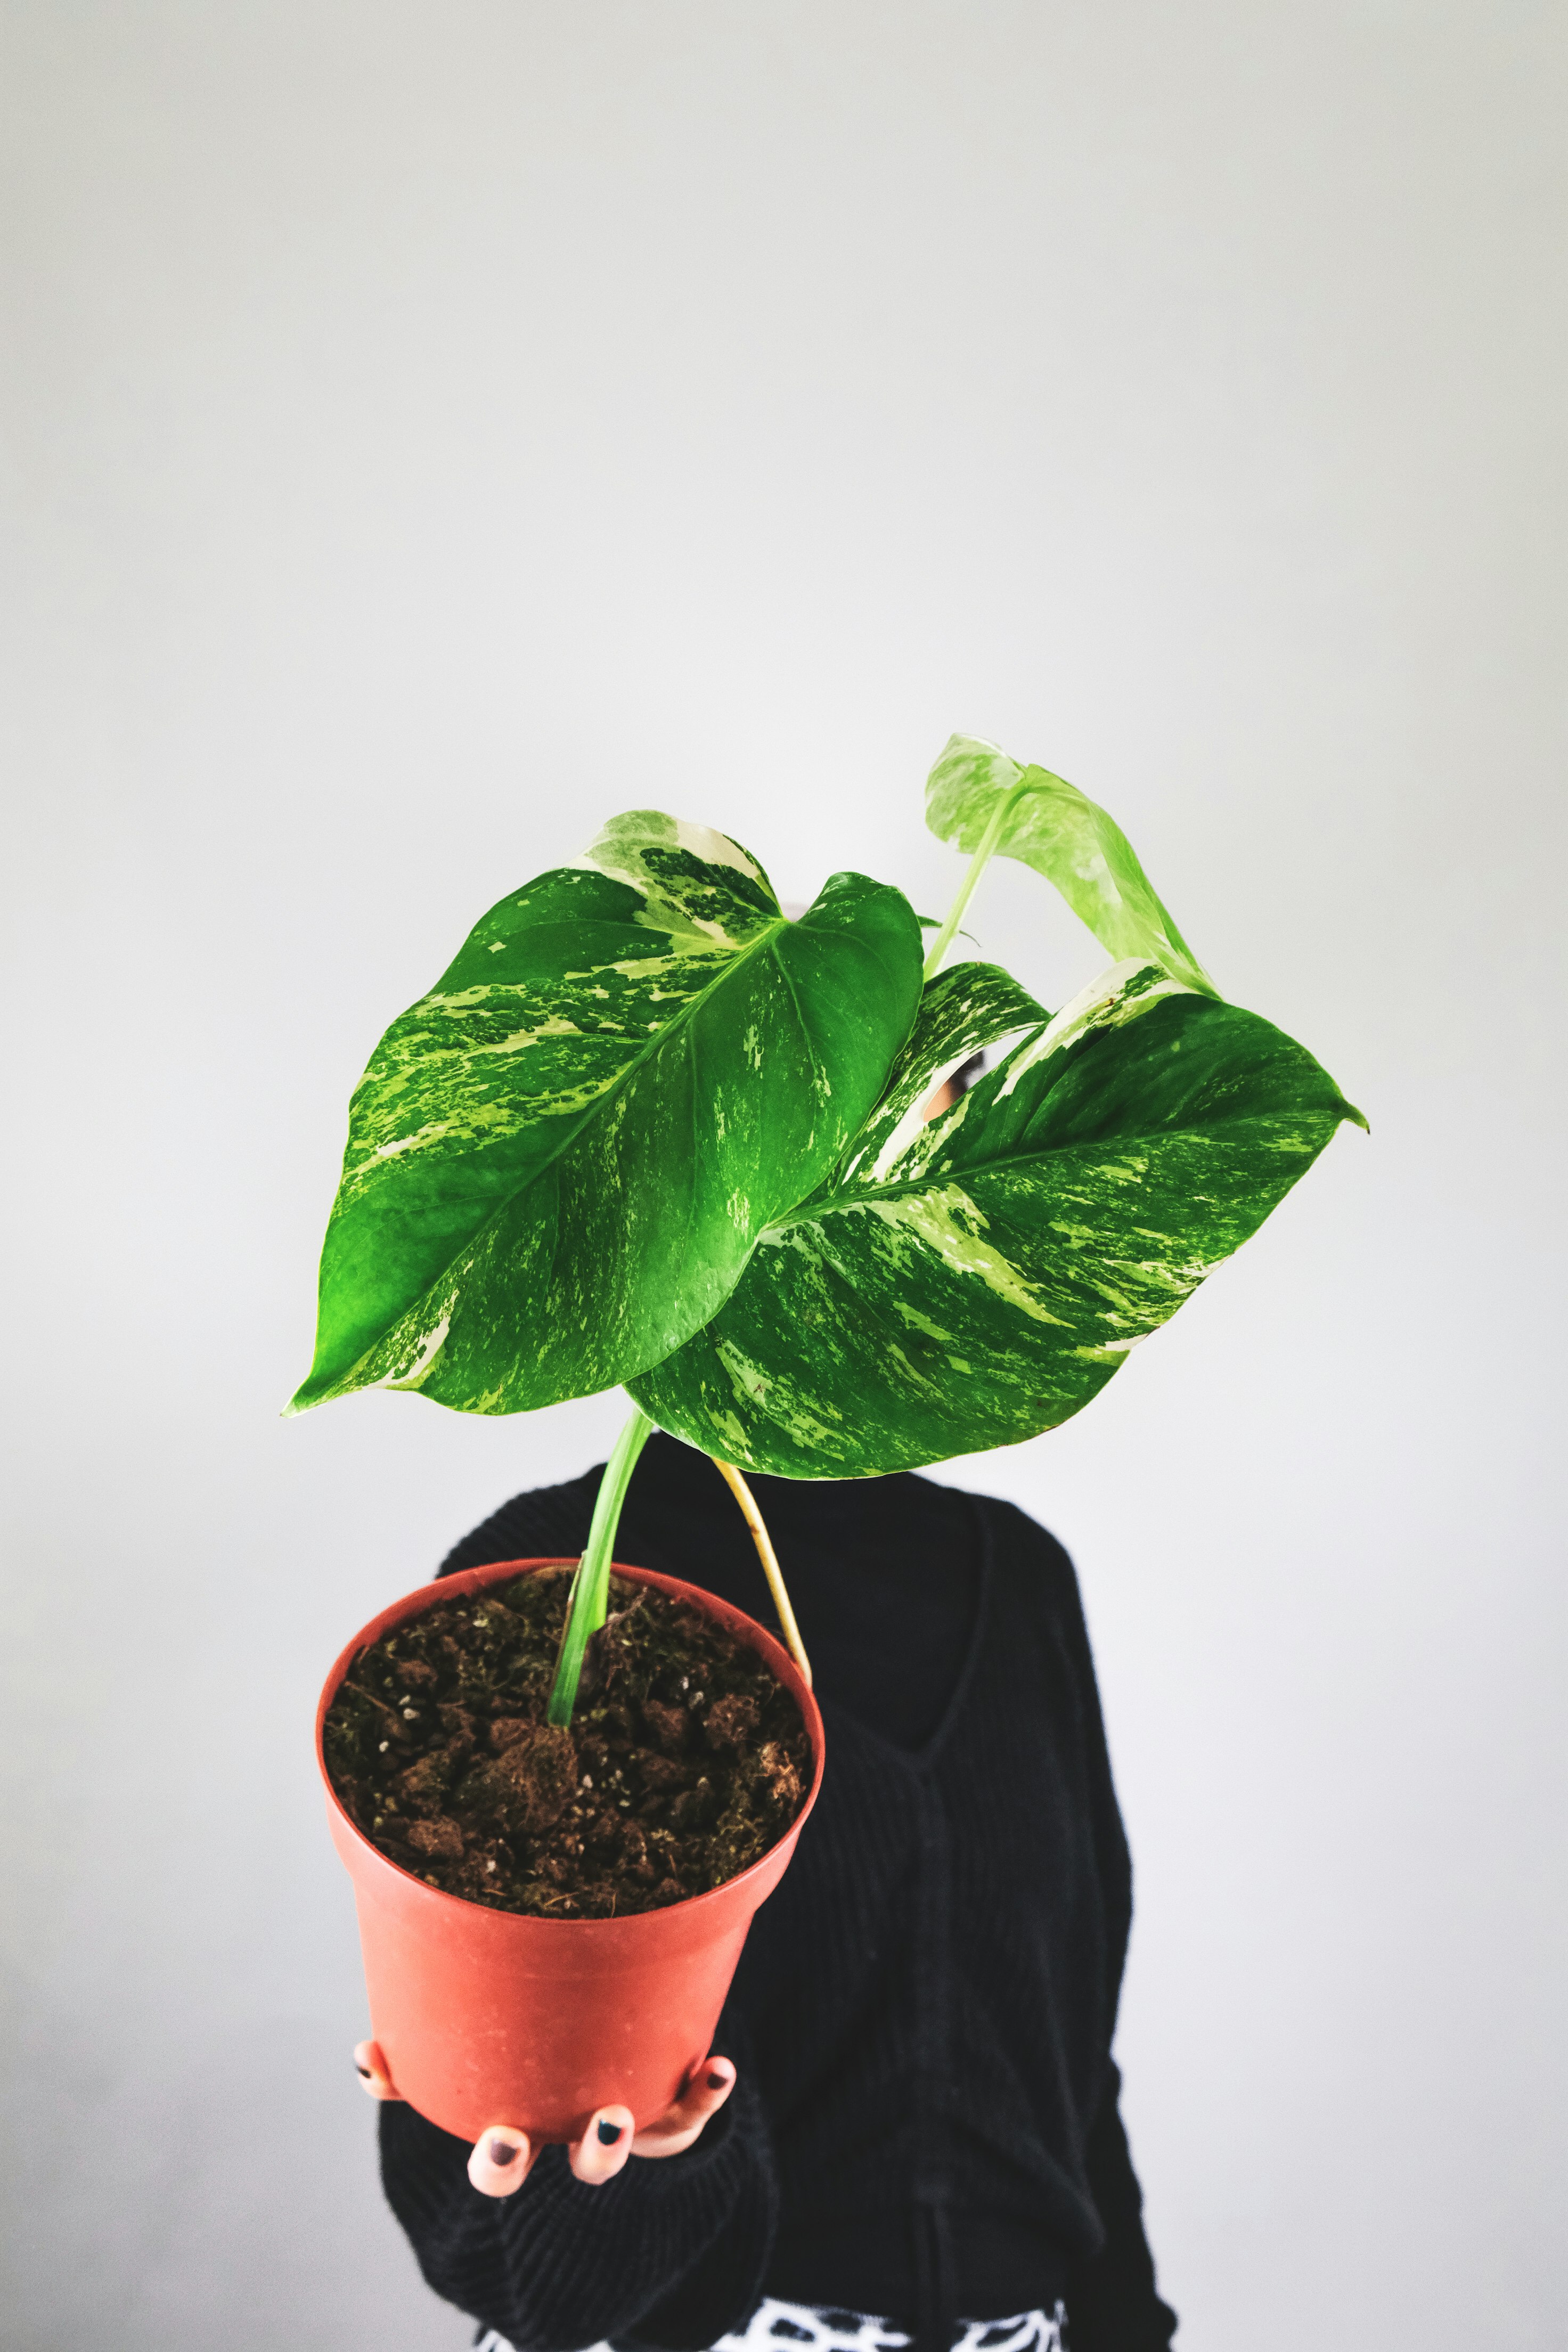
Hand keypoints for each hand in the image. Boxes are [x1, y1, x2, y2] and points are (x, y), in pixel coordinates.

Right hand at [353, 2039, 735, 2196]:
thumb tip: (381, 2012)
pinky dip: (704, 2093)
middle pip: (509, 2171)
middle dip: (498, 2163)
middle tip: (501, 2137)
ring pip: (596, 2158)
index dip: (409, 2101)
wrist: (648, 2075)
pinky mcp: (668, 2122)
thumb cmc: (567, 2042)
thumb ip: (461, 1999)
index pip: (440, 2125)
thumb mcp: (514, 2021)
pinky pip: (689, 2114)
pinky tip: (717, 2067)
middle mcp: (547, 2135)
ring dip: (600, 2145)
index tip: (382, 2064)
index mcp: (504, 2114)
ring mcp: (607, 2133)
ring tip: (612, 2116)